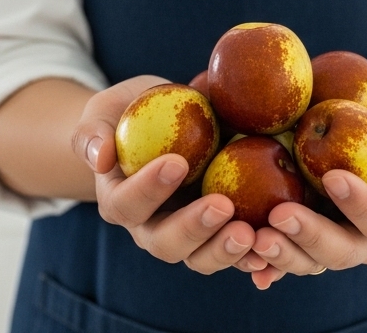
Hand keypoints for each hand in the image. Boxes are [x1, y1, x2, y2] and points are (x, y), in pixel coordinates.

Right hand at [71, 75, 259, 274]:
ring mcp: (188, 236)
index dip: (148, 189)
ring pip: (202, 258)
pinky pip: (235, 254)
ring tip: (251, 233)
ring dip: (225, 250)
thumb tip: (99, 156)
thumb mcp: (107, 109)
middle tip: (223, 205)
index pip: (127, 204)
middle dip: (194, 229)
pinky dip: (254, 256)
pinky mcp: (220, 235)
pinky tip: (272, 248)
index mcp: (121, 201)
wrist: (167, 123)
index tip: (176, 162)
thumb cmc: (132, 112)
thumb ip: (94, 130)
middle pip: (166, 244)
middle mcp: (151, 227)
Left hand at [249, 88, 366, 288]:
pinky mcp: (298, 240)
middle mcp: (364, 240)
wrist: (357, 130)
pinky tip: (243, 258)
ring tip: (254, 238)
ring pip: (307, 262)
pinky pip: (280, 258)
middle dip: (311, 237)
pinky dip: (261, 262)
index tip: (333, 176)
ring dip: (280, 255)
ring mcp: (328, 244)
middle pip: (341, 252)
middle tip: (280, 214)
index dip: (361, 205)